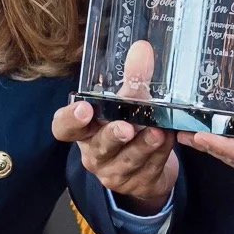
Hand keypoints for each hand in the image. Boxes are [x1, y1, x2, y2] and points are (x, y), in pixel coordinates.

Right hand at [52, 40, 178, 214]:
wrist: (146, 165)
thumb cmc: (128, 124)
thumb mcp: (126, 103)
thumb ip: (131, 80)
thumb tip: (142, 48)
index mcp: (84, 130)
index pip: (63, 128)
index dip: (70, 119)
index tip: (82, 108)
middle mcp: (94, 153)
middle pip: (99, 146)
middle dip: (113, 135)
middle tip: (126, 127)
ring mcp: (114, 172)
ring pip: (128, 159)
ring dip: (144, 145)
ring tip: (158, 133)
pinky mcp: (137, 184)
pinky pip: (149, 169)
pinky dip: (162, 153)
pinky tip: (170, 139)